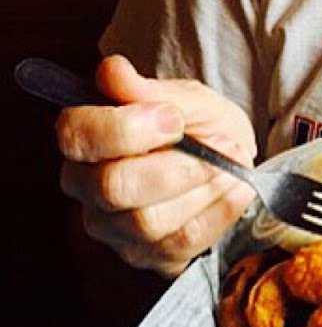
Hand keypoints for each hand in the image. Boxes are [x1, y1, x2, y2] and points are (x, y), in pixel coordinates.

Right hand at [57, 54, 257, 277]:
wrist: (229, 161)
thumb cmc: (199, 126)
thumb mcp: (188, 99)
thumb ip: (151, 90)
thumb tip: (112, 70)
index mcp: (86, 139)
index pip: (77, 136)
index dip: (126, 128)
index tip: (176, 119)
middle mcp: (88, 188)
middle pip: (112, 187)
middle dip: (178, 166)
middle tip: (223, 145)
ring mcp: (114, 229)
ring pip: (148, 222)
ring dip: (205, 188)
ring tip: (234, 163)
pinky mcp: (148, 256)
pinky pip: (182, 243)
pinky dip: (221, 211)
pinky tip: (238, 187)